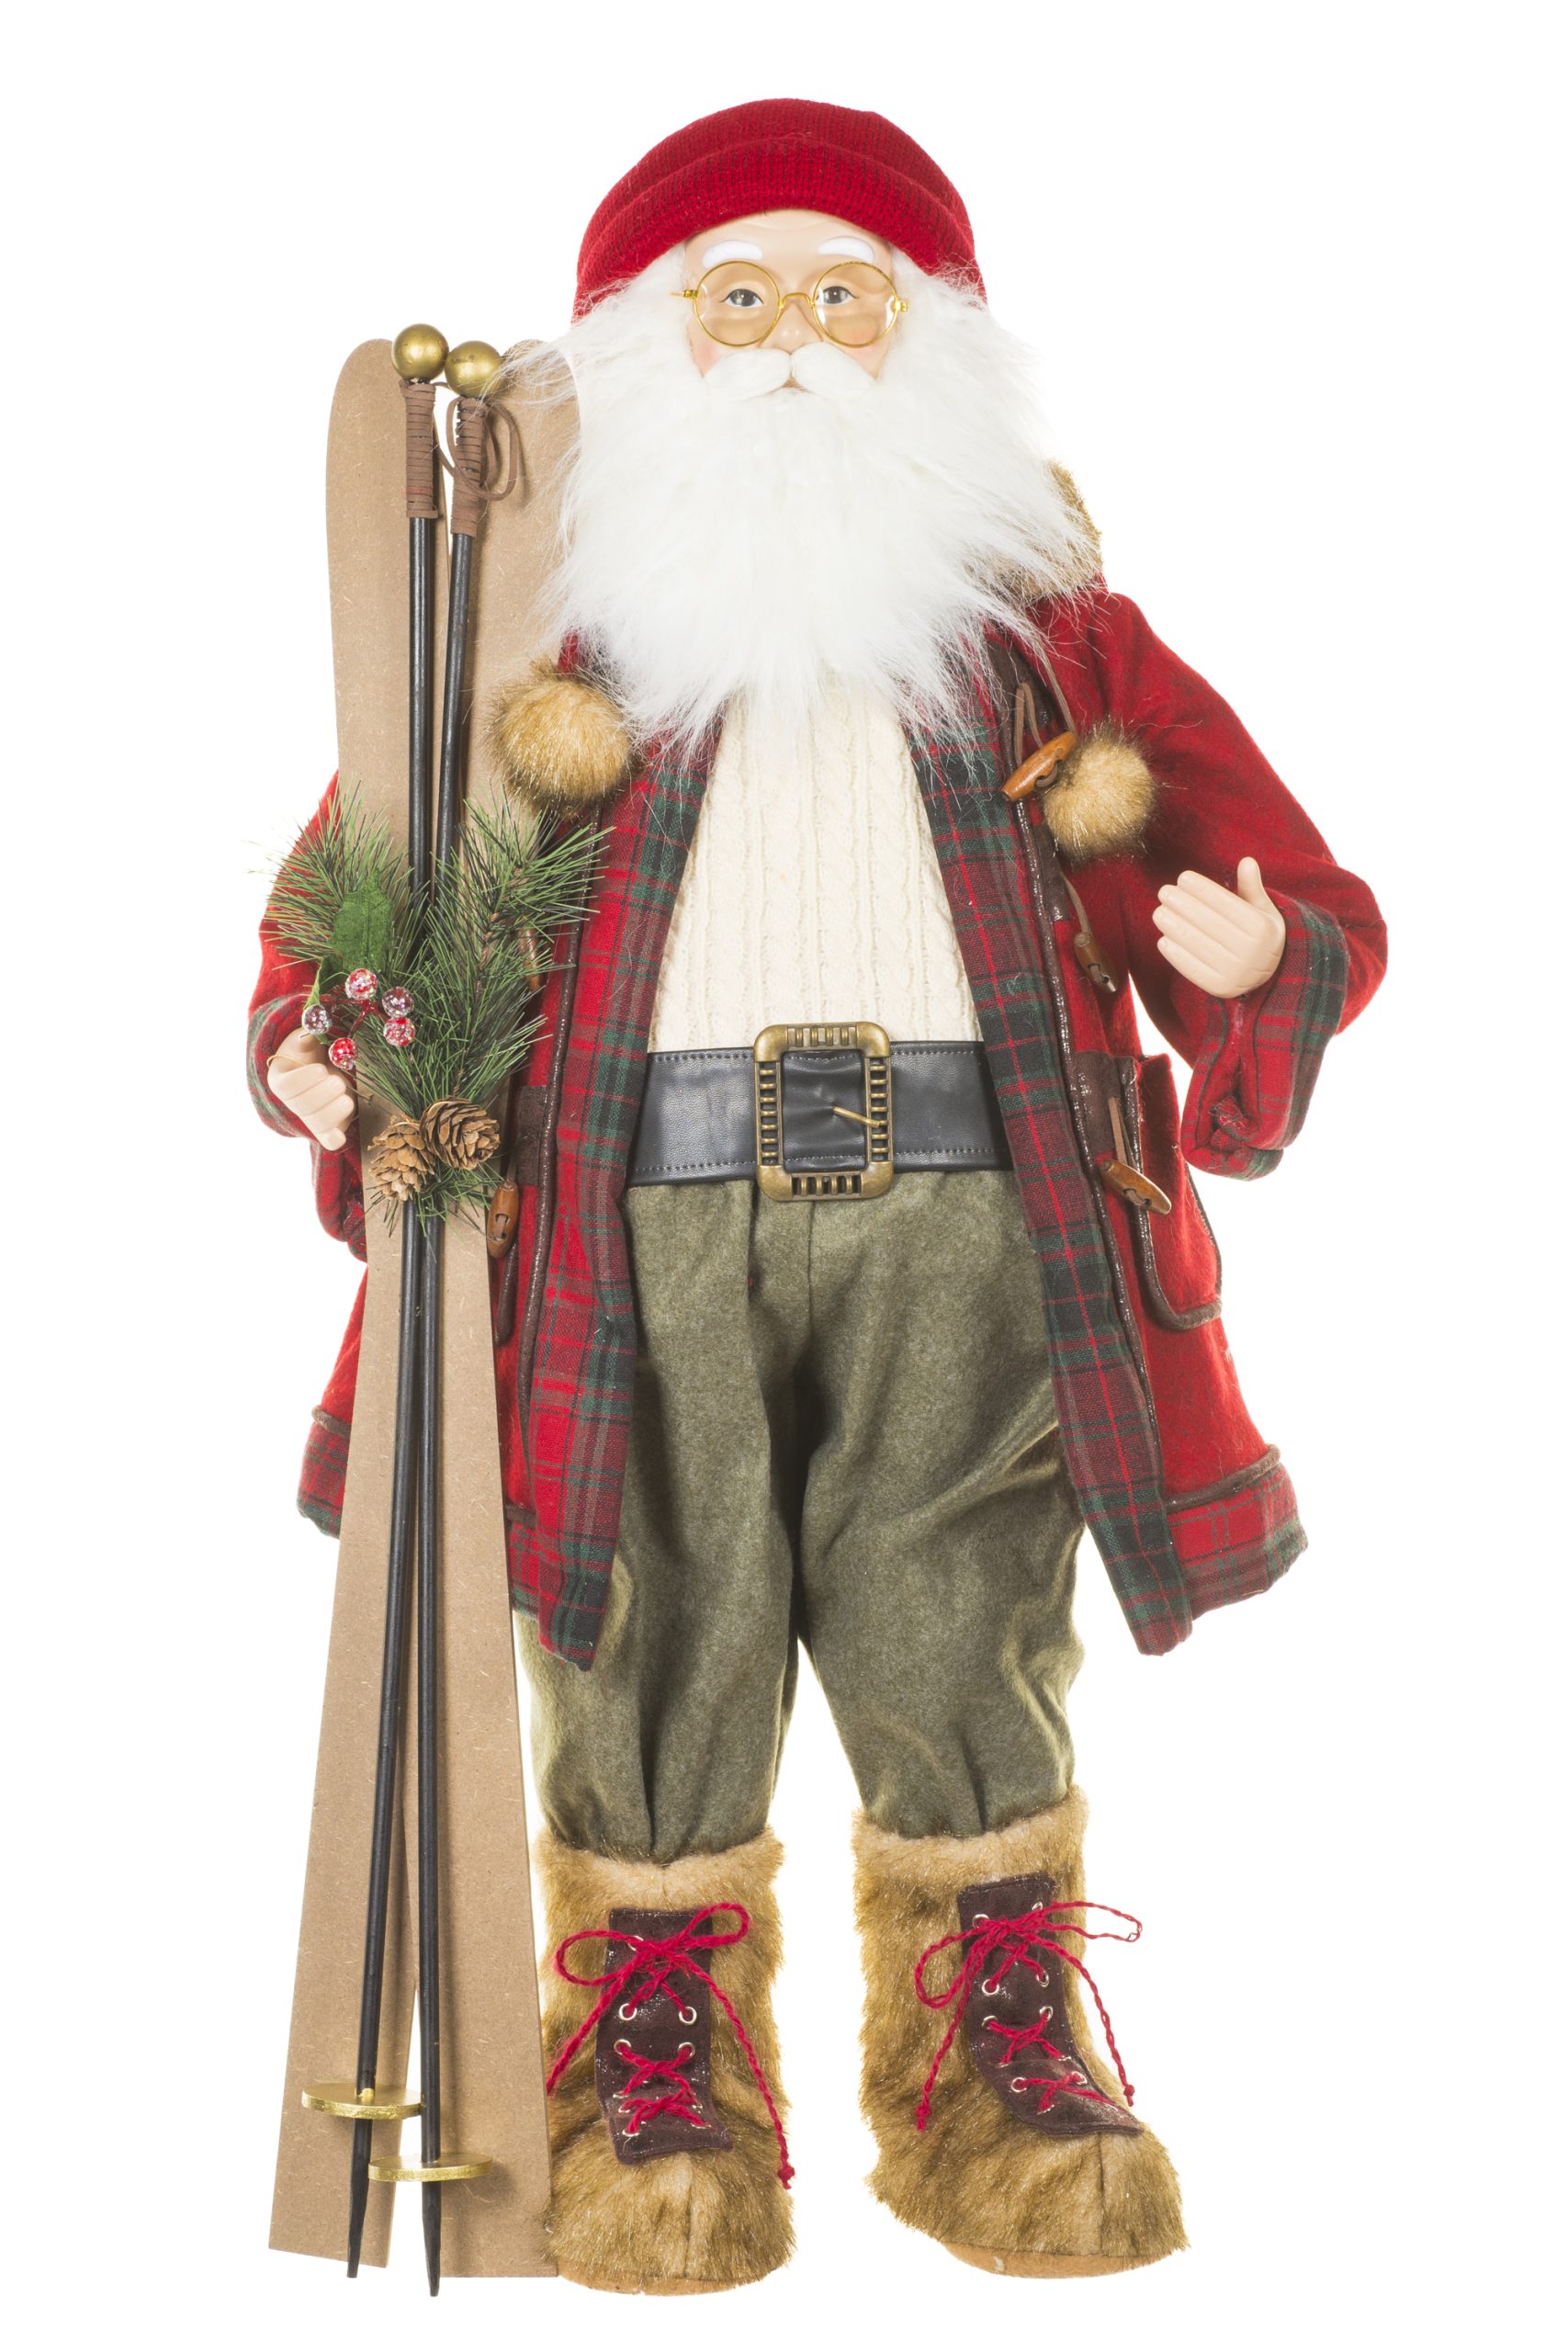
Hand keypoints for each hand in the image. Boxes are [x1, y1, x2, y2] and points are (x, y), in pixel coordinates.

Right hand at [267, 1027, 356, 1148]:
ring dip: (332, 1114)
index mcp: (282, 1079)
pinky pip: (328, 1140)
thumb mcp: (308, 1038)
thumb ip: (308, 1035)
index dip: (303, 1080)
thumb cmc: (314, 1050)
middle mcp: (293, 1102)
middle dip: (321, 1096)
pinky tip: (341, 1136)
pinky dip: (334, 1139)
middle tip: (338, 1083)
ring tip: (347, 1101)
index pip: (286, 1086)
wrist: (325, 1065)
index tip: (321, 1070)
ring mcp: (311, 1117)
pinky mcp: (329, 1128)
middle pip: (301, 1107)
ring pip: (317, 1124)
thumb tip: (310, 1033)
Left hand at [1152, 857, 1286, 999]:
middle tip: (1164, 891)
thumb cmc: (1259, 935)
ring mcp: (1236, 973)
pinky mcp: (1220, 989)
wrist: (1267, 976)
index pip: (1226, 904)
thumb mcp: (1263, 911)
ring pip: (1198, 945)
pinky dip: (1175, 954)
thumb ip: (1252, 888)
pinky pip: (1193, 969)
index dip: (1203, 889)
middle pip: (1209, 923)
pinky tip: (1163, 938)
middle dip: (1183, 904)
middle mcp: (1251, 953)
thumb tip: (1247, 861)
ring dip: (1174, 926)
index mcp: (1262, 930)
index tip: (1183, 878)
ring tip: (1159, 912)